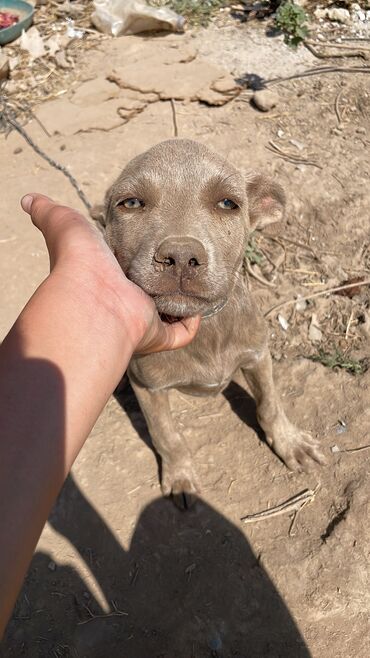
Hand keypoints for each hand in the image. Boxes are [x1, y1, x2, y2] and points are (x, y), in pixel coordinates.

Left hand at [21, 194, 199, 353]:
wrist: (91, 300)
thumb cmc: (78, 262)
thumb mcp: (66, 225)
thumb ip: (49, 212)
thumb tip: (27, 198)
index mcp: (106, 277)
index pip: (125, 268)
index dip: (140, 258)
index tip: (156, 244)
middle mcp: (124, 301)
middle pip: (148, 292)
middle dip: (165, 280)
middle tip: (181, 262)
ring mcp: (140, 320)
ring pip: (167, 315)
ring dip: (181, 301)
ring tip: (196, 280)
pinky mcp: (156, 335)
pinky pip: (181, 334)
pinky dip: (191, 323)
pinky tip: (198, 305)